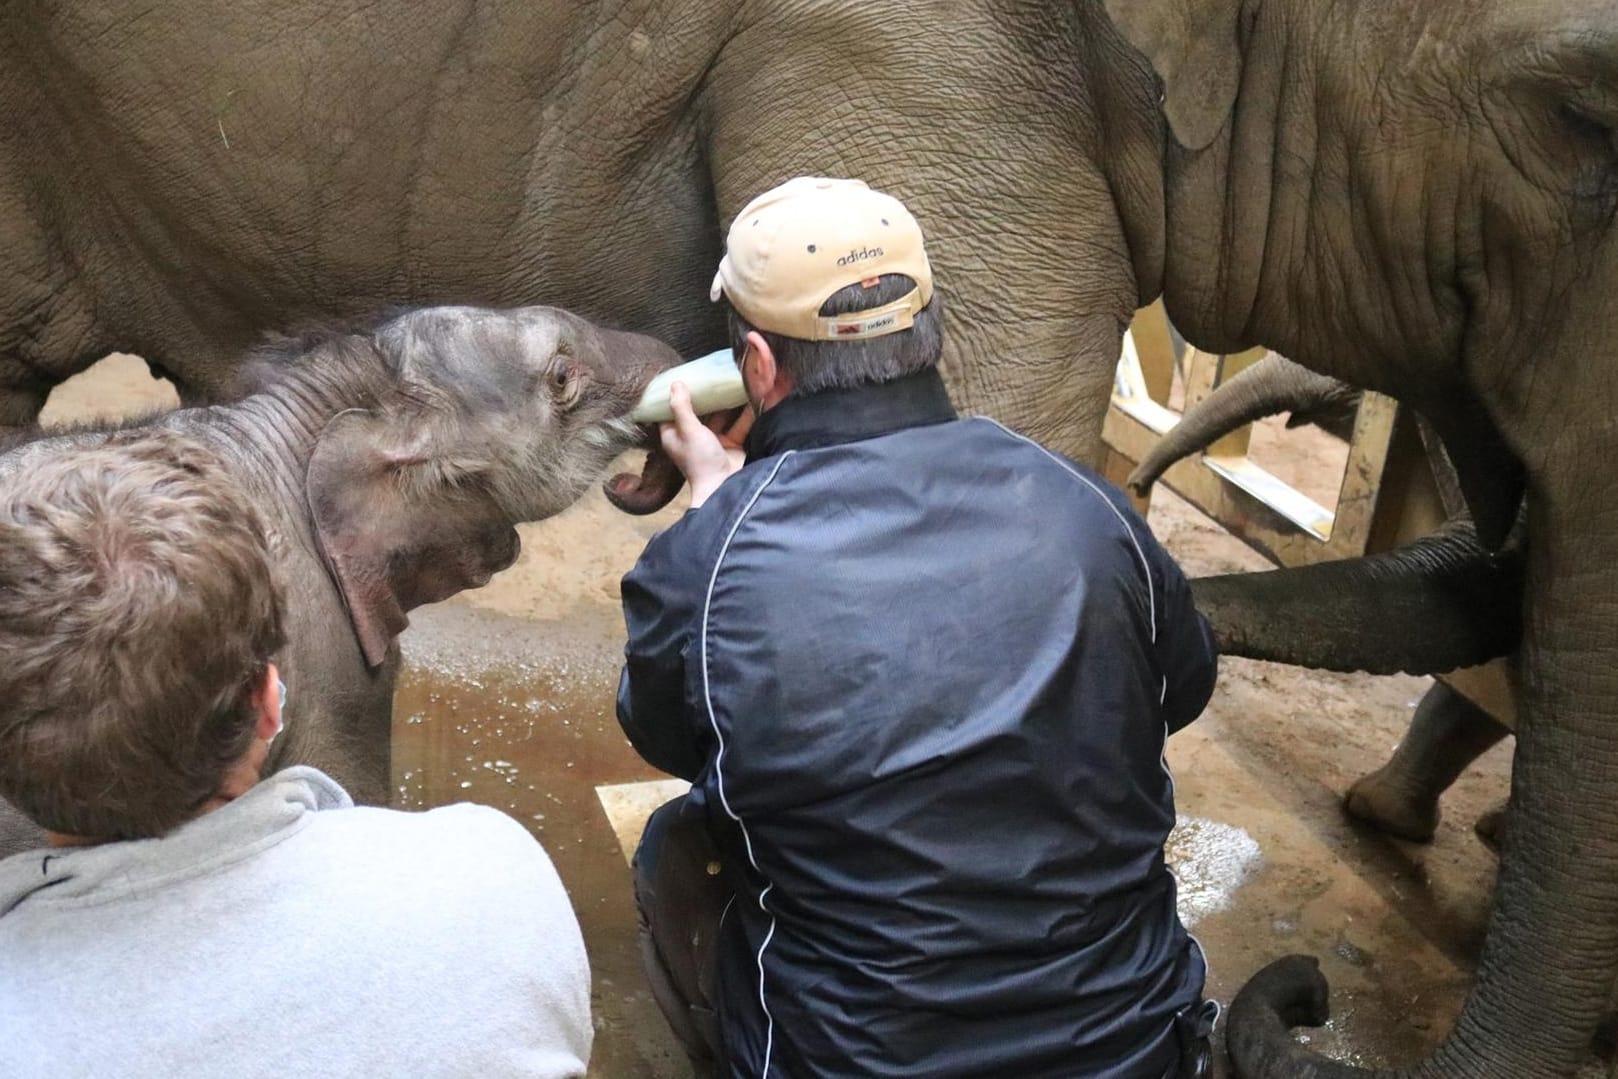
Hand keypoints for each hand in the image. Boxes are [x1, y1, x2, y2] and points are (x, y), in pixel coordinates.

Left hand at [659, 381, 753, 507]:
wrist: (725, 487)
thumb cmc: (701, 461)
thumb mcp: (689, 430)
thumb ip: (682, 407)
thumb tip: (675, 383)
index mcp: (675, 435)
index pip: (671, 411)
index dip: (675, 396)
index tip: (683, 377)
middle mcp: (692, 437)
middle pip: (698, 412)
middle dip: (707, 396)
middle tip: (713, 374)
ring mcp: (713, 442)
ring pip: (720, 417)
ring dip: (727, 404)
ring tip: (734, 382)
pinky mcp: (731, 446)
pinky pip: (738, 426)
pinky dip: (745, 415)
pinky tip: (752, 398)